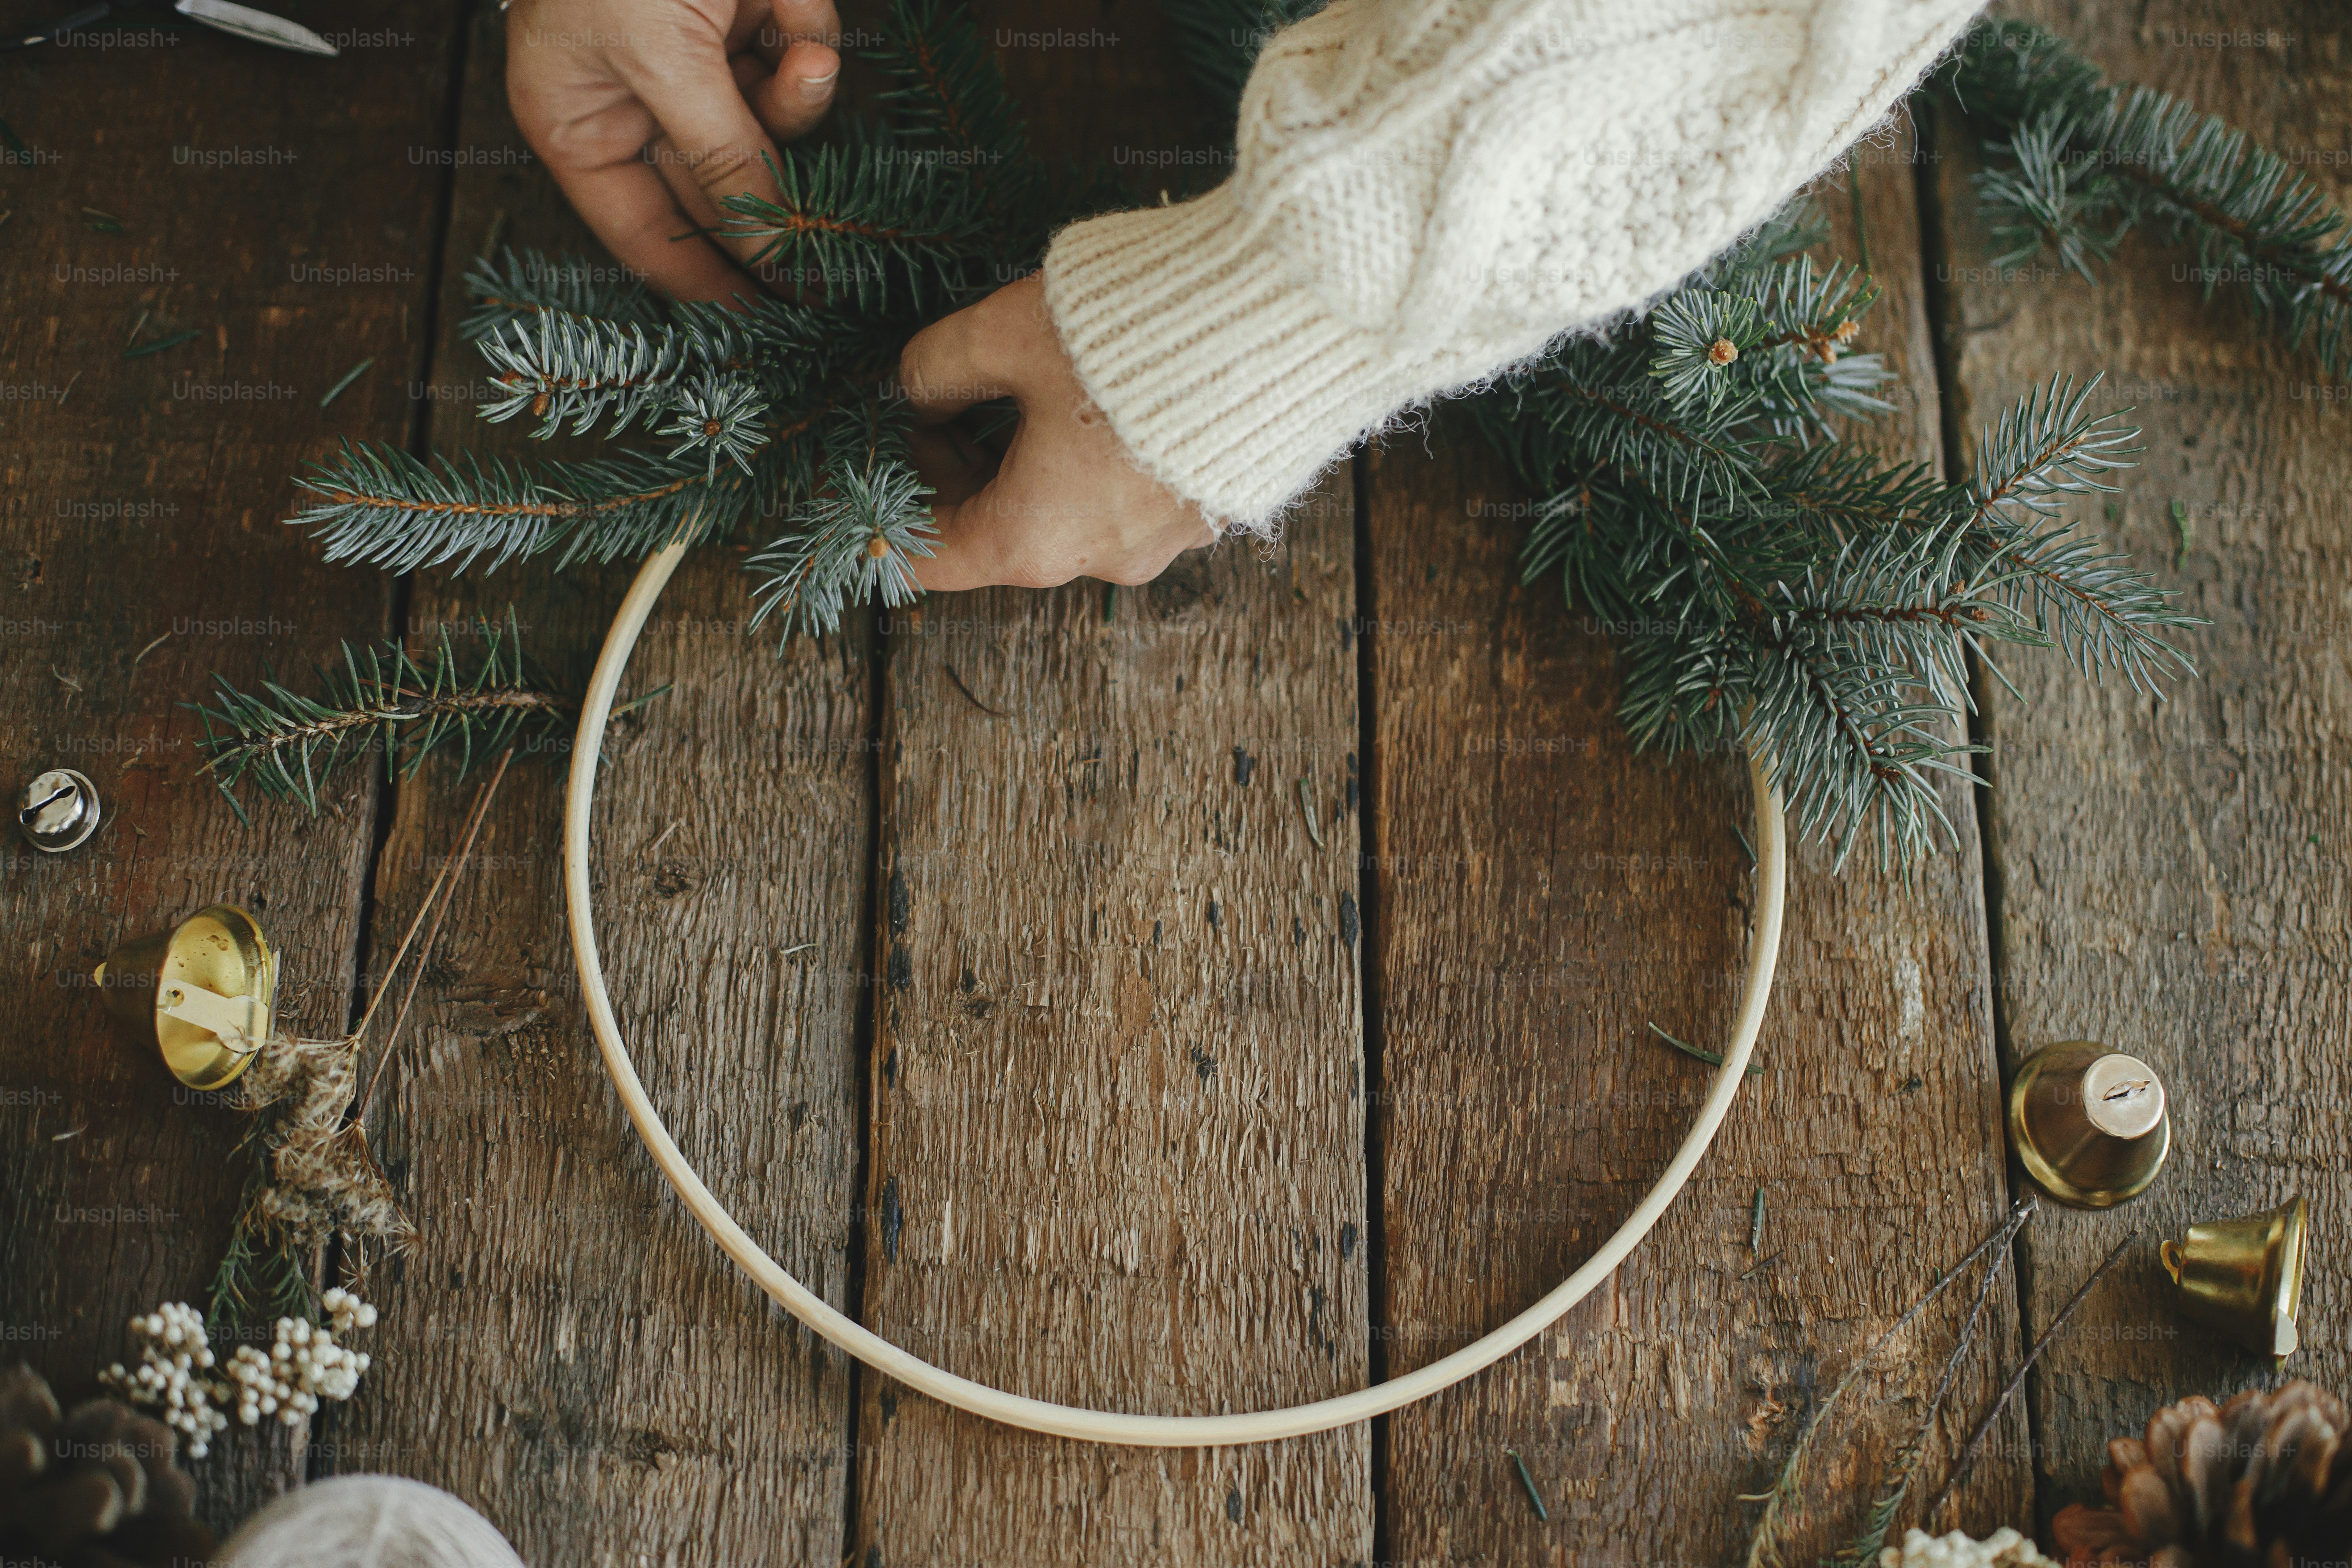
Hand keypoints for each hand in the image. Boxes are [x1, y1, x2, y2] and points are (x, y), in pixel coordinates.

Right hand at [505, 0, 841, 300]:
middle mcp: (634, 98)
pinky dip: (803, 28)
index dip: (704, 281)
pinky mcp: (745, 15)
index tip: (763, 325)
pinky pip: (794, 57)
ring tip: (806, 58)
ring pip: (771, 124)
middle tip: (839, 257)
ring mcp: (694, 58)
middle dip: (777, 201)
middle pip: (720, 188)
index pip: (642, 232)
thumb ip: (719, 154)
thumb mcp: (662, 55)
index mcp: (578, 120)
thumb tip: (770, 248)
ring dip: (797, 97)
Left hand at [899, 277, 1218, 589]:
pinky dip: (1090, 453)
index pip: (928, 555)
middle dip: (956, 468)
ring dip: (1024, 455)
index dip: (884, 508)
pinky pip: (1127, 492)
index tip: (872, 457)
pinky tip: (1089, 389)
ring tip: (1012, 380)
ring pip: (1063, 510)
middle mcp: (1099, 559)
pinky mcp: (1208, 505)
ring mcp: (1163, 539)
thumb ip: (936, 366)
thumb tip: (913, 387)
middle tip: (933, 398)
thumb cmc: (1131, 337)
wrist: (1281, 320)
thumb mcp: (1003, 334)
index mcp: (1034, 540)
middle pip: (996, 530)